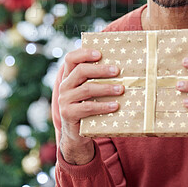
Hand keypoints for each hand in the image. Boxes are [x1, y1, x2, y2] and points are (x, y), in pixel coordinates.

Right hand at [58, 47, 123, 164]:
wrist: (76, 134)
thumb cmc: (89, 106)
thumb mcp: (91, 91)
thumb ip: (98, 79)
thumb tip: (122, 67)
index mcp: (69, 76)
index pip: (71, 58)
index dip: (84, 53)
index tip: (100, 53)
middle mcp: (65, 86)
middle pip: (81, 71)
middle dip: (100, 70)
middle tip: (117, 71)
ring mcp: (65, 100)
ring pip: (87, 89)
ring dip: (106, 88)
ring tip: (121, 88)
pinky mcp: (68, 114)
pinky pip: (88, 107)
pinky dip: (103, 106)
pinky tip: (115, 106)